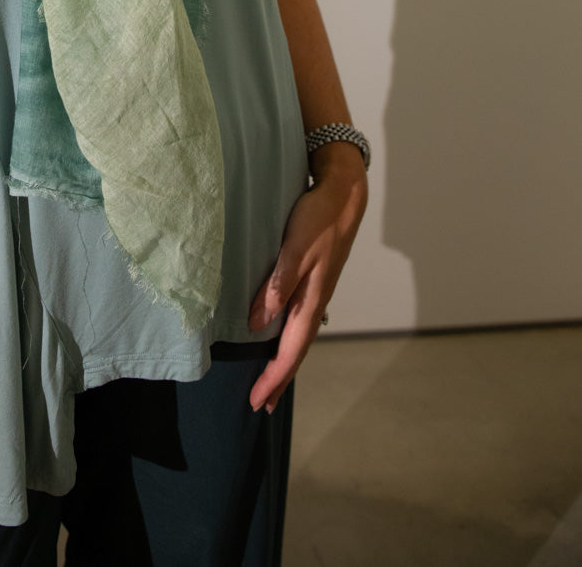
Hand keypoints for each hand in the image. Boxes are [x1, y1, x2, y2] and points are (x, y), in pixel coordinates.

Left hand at [247, 146, 366, 413]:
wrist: (343, 196)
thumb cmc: (317, 220)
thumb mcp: (294, 250)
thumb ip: (277, 285)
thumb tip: (258, 324)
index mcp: (310, 300)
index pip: (290, 351)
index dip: (274, 377)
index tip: (258, 401)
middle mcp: (315, 302)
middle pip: (296, 350)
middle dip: (279, 378)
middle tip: (262, 404)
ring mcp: (317, 293)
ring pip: (299, 337)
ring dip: (285, 361)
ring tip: (272, 380)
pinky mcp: (315, 281)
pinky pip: (300, 320)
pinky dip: (290, 338)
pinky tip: (283, 336)